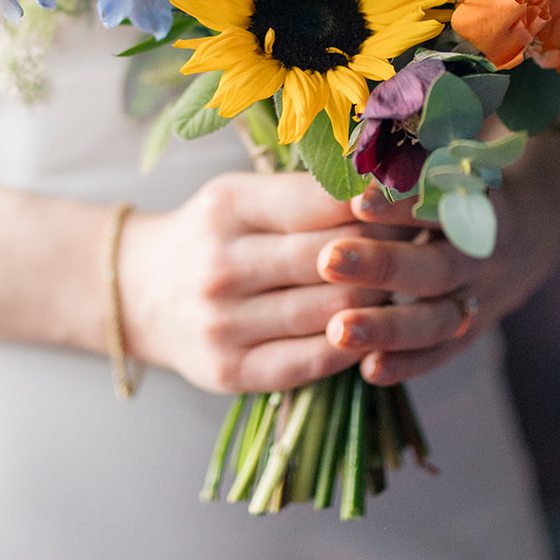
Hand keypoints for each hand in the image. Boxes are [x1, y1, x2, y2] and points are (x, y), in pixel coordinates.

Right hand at [115, 172, 388, 394]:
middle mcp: (221, 266)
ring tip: (397, 284)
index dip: (379, 203)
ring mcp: (223, 324)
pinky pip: (315, 360)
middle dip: (388, 251)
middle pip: (337, 258)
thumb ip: (307, 192)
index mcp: (227, 207)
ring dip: (379, 298)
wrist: (143, 294)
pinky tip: (370, 327)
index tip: (408, 203)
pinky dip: (353, 344)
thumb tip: (391, 187)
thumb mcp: (244, 194)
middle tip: (416, 245)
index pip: (325, 202)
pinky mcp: (232, 372)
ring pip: (335, 312)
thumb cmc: (212, 234)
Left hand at [316, 172, 559, 387]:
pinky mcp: (472, 330)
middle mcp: (484, 253)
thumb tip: (348, 146)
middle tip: (328, 260)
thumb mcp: (450, 159)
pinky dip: (408, 363)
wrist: (529, 229)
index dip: (401, 204)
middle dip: (382, 264)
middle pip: (436, 265)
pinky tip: (368, 371)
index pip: (441, 203)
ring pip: (438, 318)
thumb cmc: (463, 181)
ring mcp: (482, 298)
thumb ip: (408, 158)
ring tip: (339, 330)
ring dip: (388, 326)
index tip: (355, 200)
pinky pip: (442, 352)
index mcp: (481, 202)